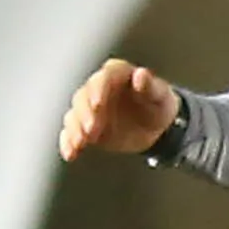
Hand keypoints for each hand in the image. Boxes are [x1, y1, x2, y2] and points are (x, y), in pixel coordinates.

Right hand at [59, 58, 180, 159]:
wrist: (154, 128)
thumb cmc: (158, 106)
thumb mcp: (161, 96)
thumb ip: (151, 85)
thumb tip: (140, 75)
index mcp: (117, 74)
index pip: (103, 77)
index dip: (98, 89)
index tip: (97, 104)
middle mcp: (98, 88)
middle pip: (83, 96)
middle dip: (84, 113)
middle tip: (91, 129)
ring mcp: (88, 107)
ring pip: (74, 114)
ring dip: (75, 129)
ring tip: (80, 143)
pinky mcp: (84, 126)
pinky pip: (71, 132)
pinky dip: (68, 143)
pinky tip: (70, 153)